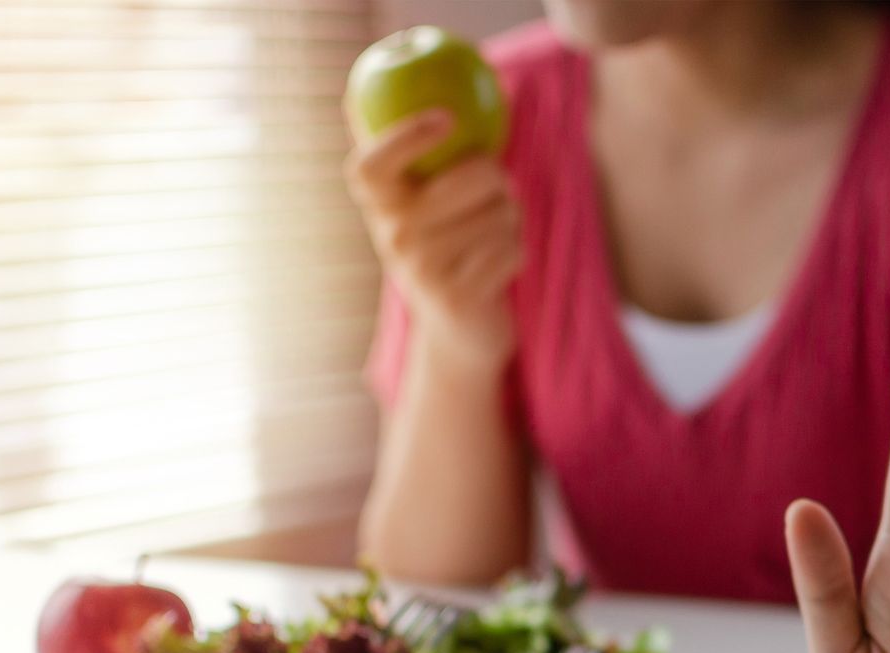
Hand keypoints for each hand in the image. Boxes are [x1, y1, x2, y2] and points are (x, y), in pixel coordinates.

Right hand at [344, 109, 522, 374]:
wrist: (457, 334)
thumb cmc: (448, 249)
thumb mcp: (425, 203)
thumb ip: (424, 151)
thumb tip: (452, 81)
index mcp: (379, 206)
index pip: (371, 165)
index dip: (405, 136)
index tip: (446, 119)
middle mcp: (393, 237)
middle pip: (469, 177)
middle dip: (498, 178)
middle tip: (495, 189)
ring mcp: (423, 272)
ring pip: (500, 213)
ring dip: (511, 220)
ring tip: (492, 236)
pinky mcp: (458, 299)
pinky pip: (513, 248)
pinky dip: (517, 252)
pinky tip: (498, 268)